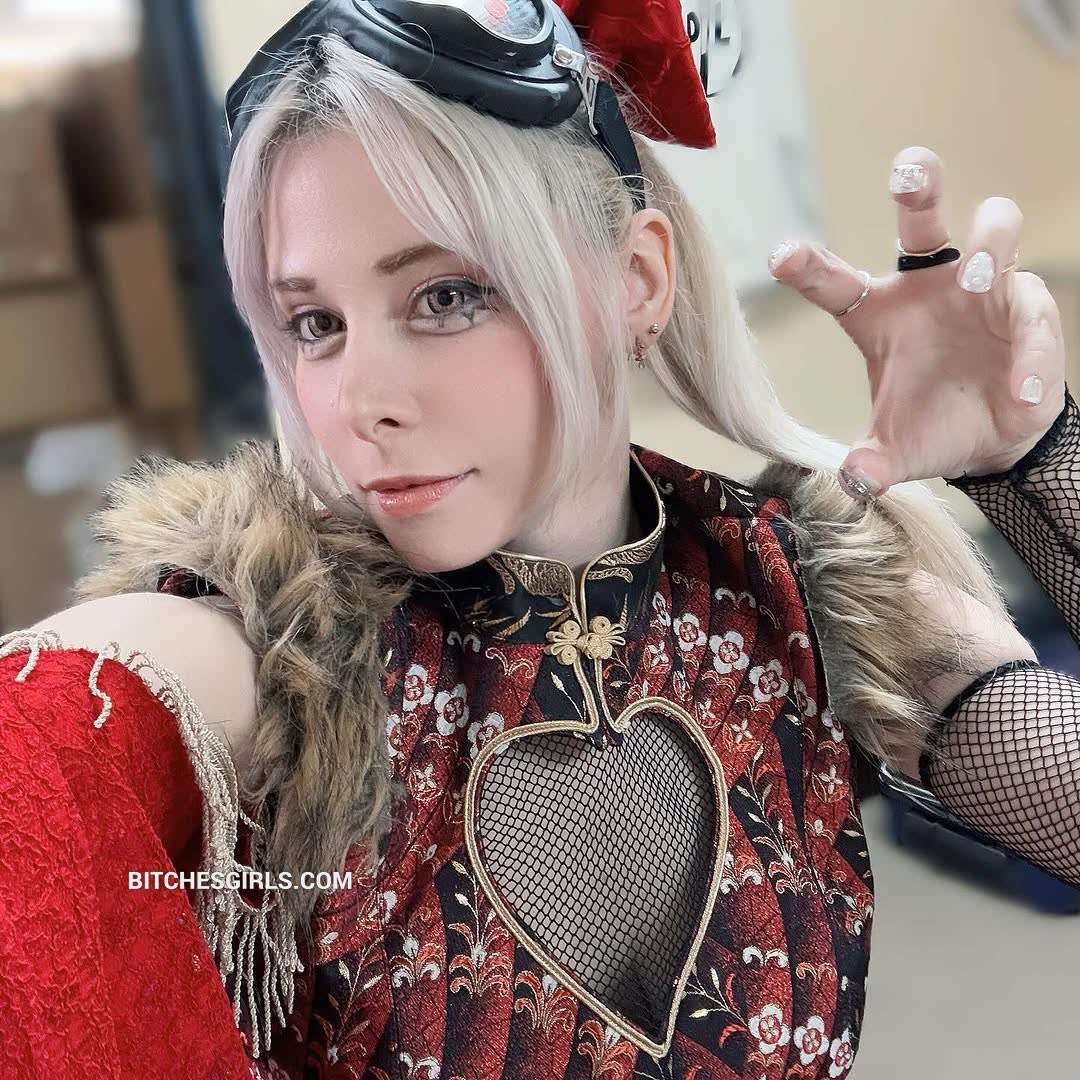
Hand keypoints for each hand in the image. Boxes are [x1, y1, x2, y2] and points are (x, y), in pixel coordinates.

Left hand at [768, 146, 1066, 498]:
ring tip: (979, 273)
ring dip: (988, 246)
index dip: (808, 264)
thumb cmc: (931, 426)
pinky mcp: (1030, 311)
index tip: (779, 253)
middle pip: (921, 221)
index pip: (835, 281)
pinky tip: (1020, 390)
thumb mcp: (894, 452)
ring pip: (994, 235)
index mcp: (877, 312)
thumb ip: (871, 464)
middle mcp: (928, 287)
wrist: (992, 439)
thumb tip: (853, 482)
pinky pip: (1034, 316)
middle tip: (907, 171)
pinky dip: (1031, 353)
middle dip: (918, 187)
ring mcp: (983, 290)